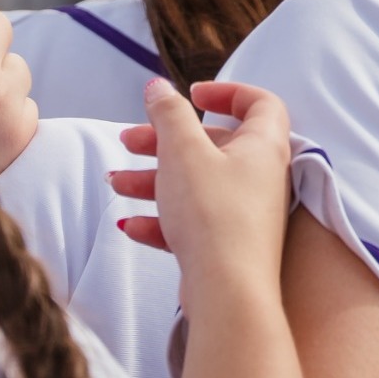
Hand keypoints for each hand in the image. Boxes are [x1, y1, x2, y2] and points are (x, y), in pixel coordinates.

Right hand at [110, 81, 292, 301]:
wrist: (228, 290)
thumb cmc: (213, 214)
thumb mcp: (183, 151)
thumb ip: (169, 115)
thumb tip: (159, 87)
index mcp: (264, 146)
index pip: (260, 103)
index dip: (228, 91)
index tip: (192, 95)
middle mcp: (263, 177)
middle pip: (214, 146)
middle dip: (165, 141)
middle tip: (127, 142)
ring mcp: (249, 212)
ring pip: (197, 185)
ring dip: (154, 180)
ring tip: (114, 183)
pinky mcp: (231, 245)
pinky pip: (195, 224)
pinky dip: (163, 220)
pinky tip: (131, 226)